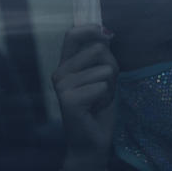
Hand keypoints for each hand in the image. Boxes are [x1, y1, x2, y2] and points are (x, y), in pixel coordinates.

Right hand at [52, 24, 117, 170]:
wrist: (93, 141)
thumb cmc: (99, 106)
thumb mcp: (104, 75)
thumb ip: (102, 55)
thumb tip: (106, 34)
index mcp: (66, 64)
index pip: (72, 35)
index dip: (91, 29)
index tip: (107, 34)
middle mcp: (60, 73)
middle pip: (98, 50)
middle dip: (111, 67)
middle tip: (104, 87)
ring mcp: (61, 86)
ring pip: (104, 70)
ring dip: (110, 86)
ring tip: (99, 100)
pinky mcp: (69, 100)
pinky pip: (102, 86)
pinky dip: (106, 98)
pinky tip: (95, 109)